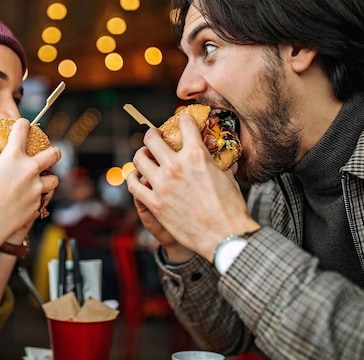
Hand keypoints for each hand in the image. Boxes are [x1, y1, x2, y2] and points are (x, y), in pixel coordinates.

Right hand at [0, 119, 60, 246]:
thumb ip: (3, 168)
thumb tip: (6, 170)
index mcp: (12, 156)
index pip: (22, 131)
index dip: (23, 126)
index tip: (25, 125)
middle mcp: (28, 169)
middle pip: (53, 154)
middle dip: (54, 153)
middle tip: (53, 153)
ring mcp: (36, 188)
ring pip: (54, 180)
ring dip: (48, 180)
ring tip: (40, 184)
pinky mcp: (37, 205)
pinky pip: (43, 199)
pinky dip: (37, 199)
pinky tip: (26, 203)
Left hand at [127, 113, 258, 261]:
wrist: (224, 236)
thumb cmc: (230, 208)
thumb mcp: (228, 177)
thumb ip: (218, 163)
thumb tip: (223, 156)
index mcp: (196, 155)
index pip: (184, 124)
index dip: (183, 119)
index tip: (181, 121)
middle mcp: (176, 166)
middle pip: (152, 138)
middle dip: (152, 134)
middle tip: (154, 136)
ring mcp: (162, 184)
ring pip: (139, 158)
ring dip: (141, 154)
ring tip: (144, 156)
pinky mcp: (154, 203)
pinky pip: (133, 185)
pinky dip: (133, 178)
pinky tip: (137, 177)